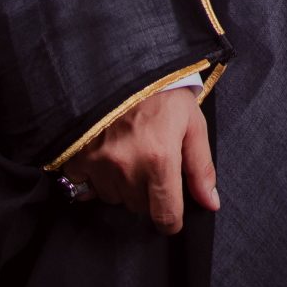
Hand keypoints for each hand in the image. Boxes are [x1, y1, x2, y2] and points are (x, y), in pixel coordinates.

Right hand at [66, 87, 216, 233]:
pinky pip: (88, 188)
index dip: (172, 220)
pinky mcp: (77, 159)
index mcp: (160, 160)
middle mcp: (127, 167)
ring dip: (124, 185)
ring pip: (115, 198)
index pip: (165, 215)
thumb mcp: (192, 123)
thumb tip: (210, 203)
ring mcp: (98, 165)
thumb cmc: (162, 93)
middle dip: (149, 193)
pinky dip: (99, 177)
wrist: (121, 66)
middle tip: (152, 162)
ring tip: (131, 153)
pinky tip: (108, 154)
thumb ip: (201, 168)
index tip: (172, 214)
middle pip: (140, 207)